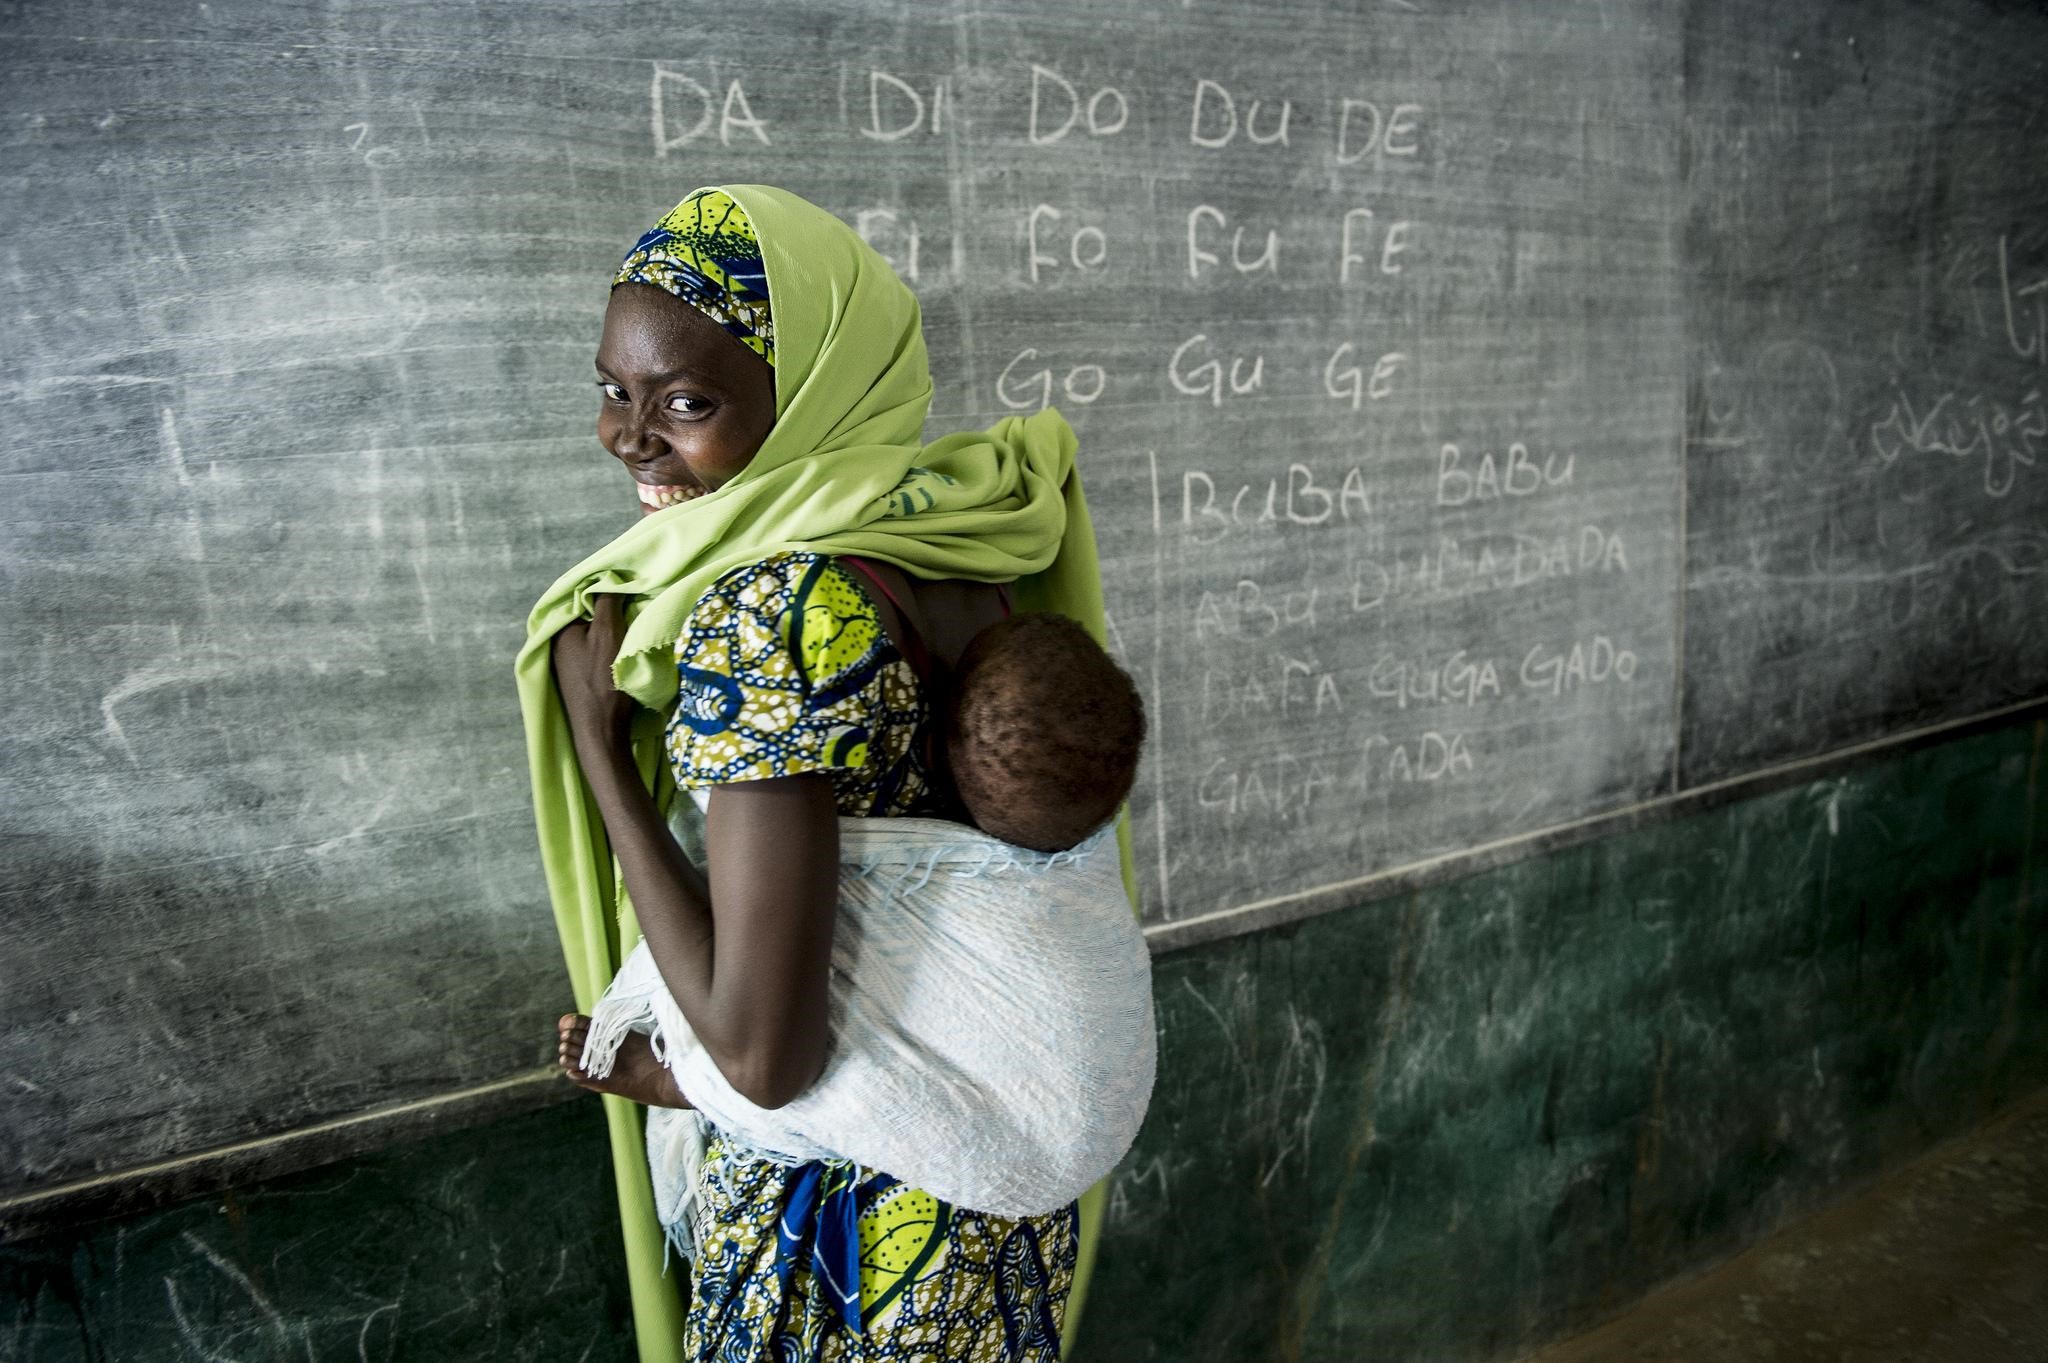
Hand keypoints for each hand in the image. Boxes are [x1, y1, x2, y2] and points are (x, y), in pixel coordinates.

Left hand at [551, 595, 637, 751]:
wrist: (600, 730)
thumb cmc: (604, 680)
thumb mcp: (609, 633)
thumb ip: (607, 602)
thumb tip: (611, 581)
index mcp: (559, 630)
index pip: (582, 598)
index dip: (606, 592)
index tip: (628, 592)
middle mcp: (556, 644)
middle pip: (587, 616)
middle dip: (607, 612)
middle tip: (631, 610)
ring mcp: (564, 662)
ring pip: (590, 634)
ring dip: (609, 630)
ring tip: (629, 629)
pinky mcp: (575, 676)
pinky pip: (590, 650)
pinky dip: (605, 647)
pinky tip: (619, 651)